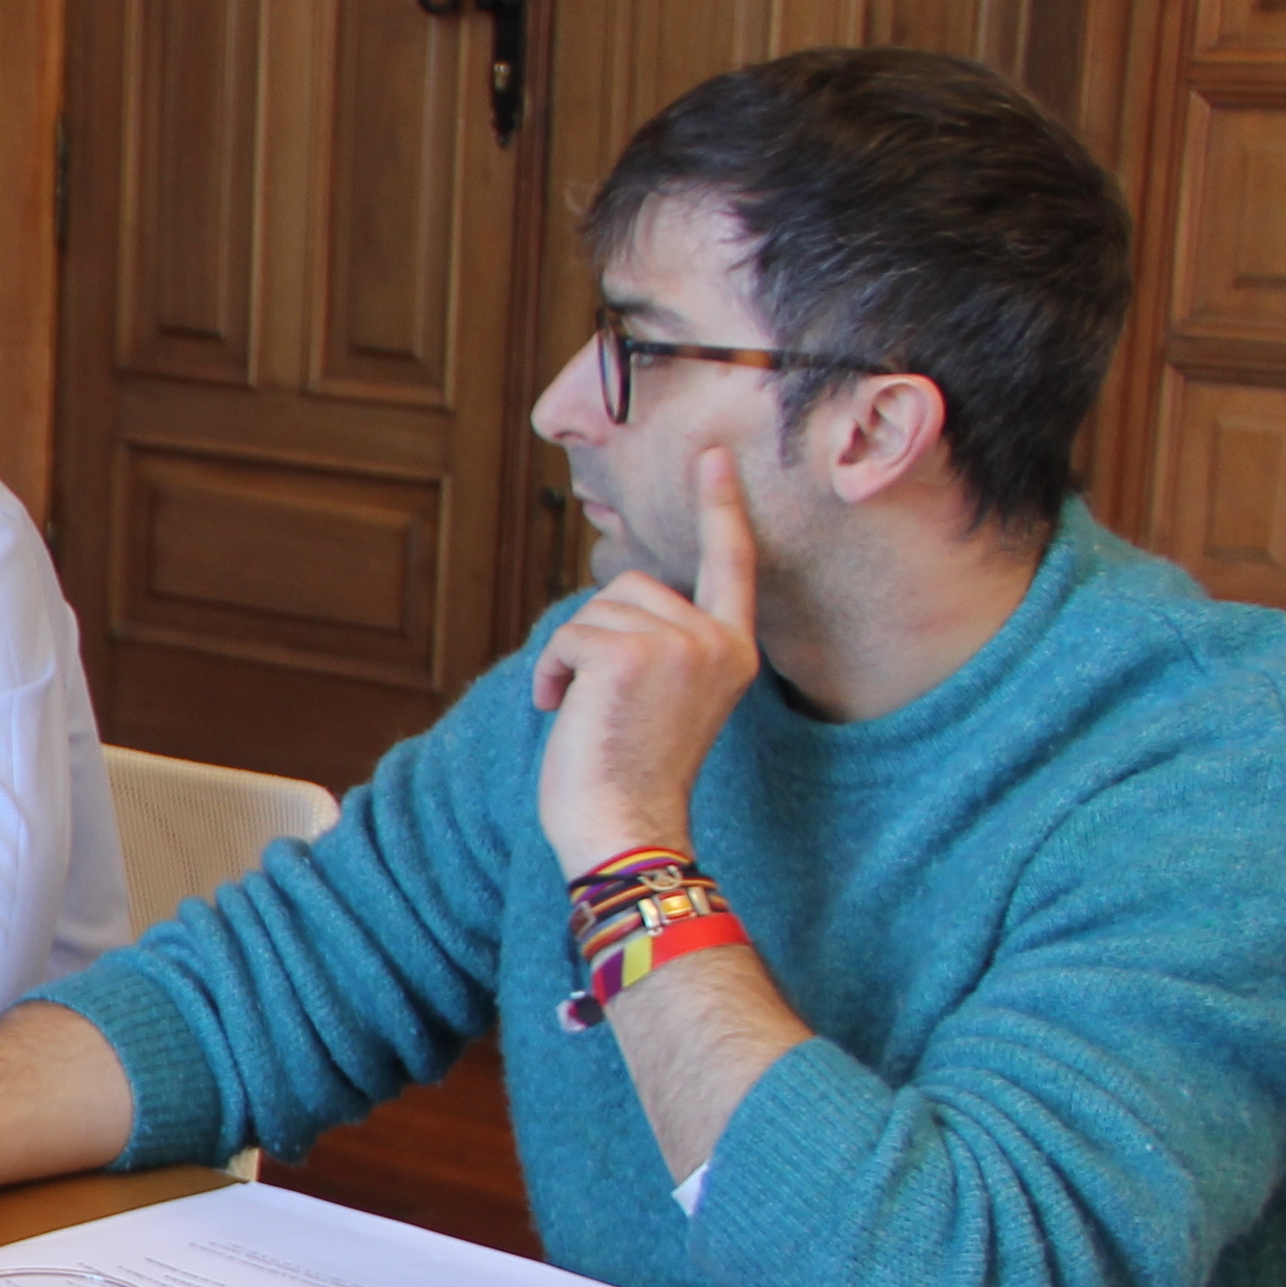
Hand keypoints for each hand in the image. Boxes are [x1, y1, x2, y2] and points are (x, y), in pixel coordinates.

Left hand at [530, 447, 763, 873]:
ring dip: (571, 657)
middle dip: (597, 636)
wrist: (626, 829)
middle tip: (601, 703)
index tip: (711, 457)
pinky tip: (565, 712)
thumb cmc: (631, 775)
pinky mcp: (631, 654)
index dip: (720, 507)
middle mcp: (716, 641)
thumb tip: (620, 593)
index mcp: (733, 651)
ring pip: (596, 610)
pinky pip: (567, 635)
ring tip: (587, 711)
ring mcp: (679, 645)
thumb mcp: (664, 698)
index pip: (729, 564)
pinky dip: (552, 672)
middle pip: (631, 587)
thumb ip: (662, 643)